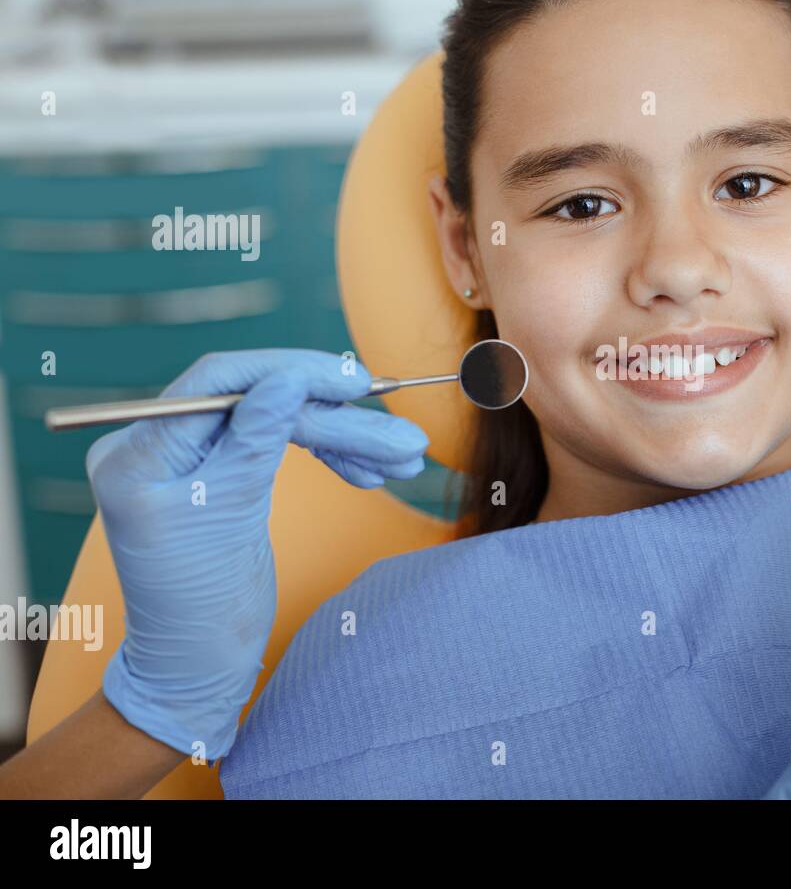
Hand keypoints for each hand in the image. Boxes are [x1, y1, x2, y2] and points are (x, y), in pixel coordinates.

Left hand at [90, 349, 428, 761]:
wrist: (198, 665)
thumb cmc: (201, 604)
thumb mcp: (231, 513)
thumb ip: (257, 439)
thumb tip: (288, 377)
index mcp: (139, 452)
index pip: (220, 382)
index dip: (292, 372)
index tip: (355, 384)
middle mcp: (159, 445)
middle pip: (262, 405)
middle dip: (337, 421)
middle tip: (403, 439)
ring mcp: (193, 459)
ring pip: (282, 425)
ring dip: (346, 439)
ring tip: (405, 459)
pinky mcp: (224, 475)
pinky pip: (282, 448)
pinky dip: (330, 456)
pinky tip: (371, 473)